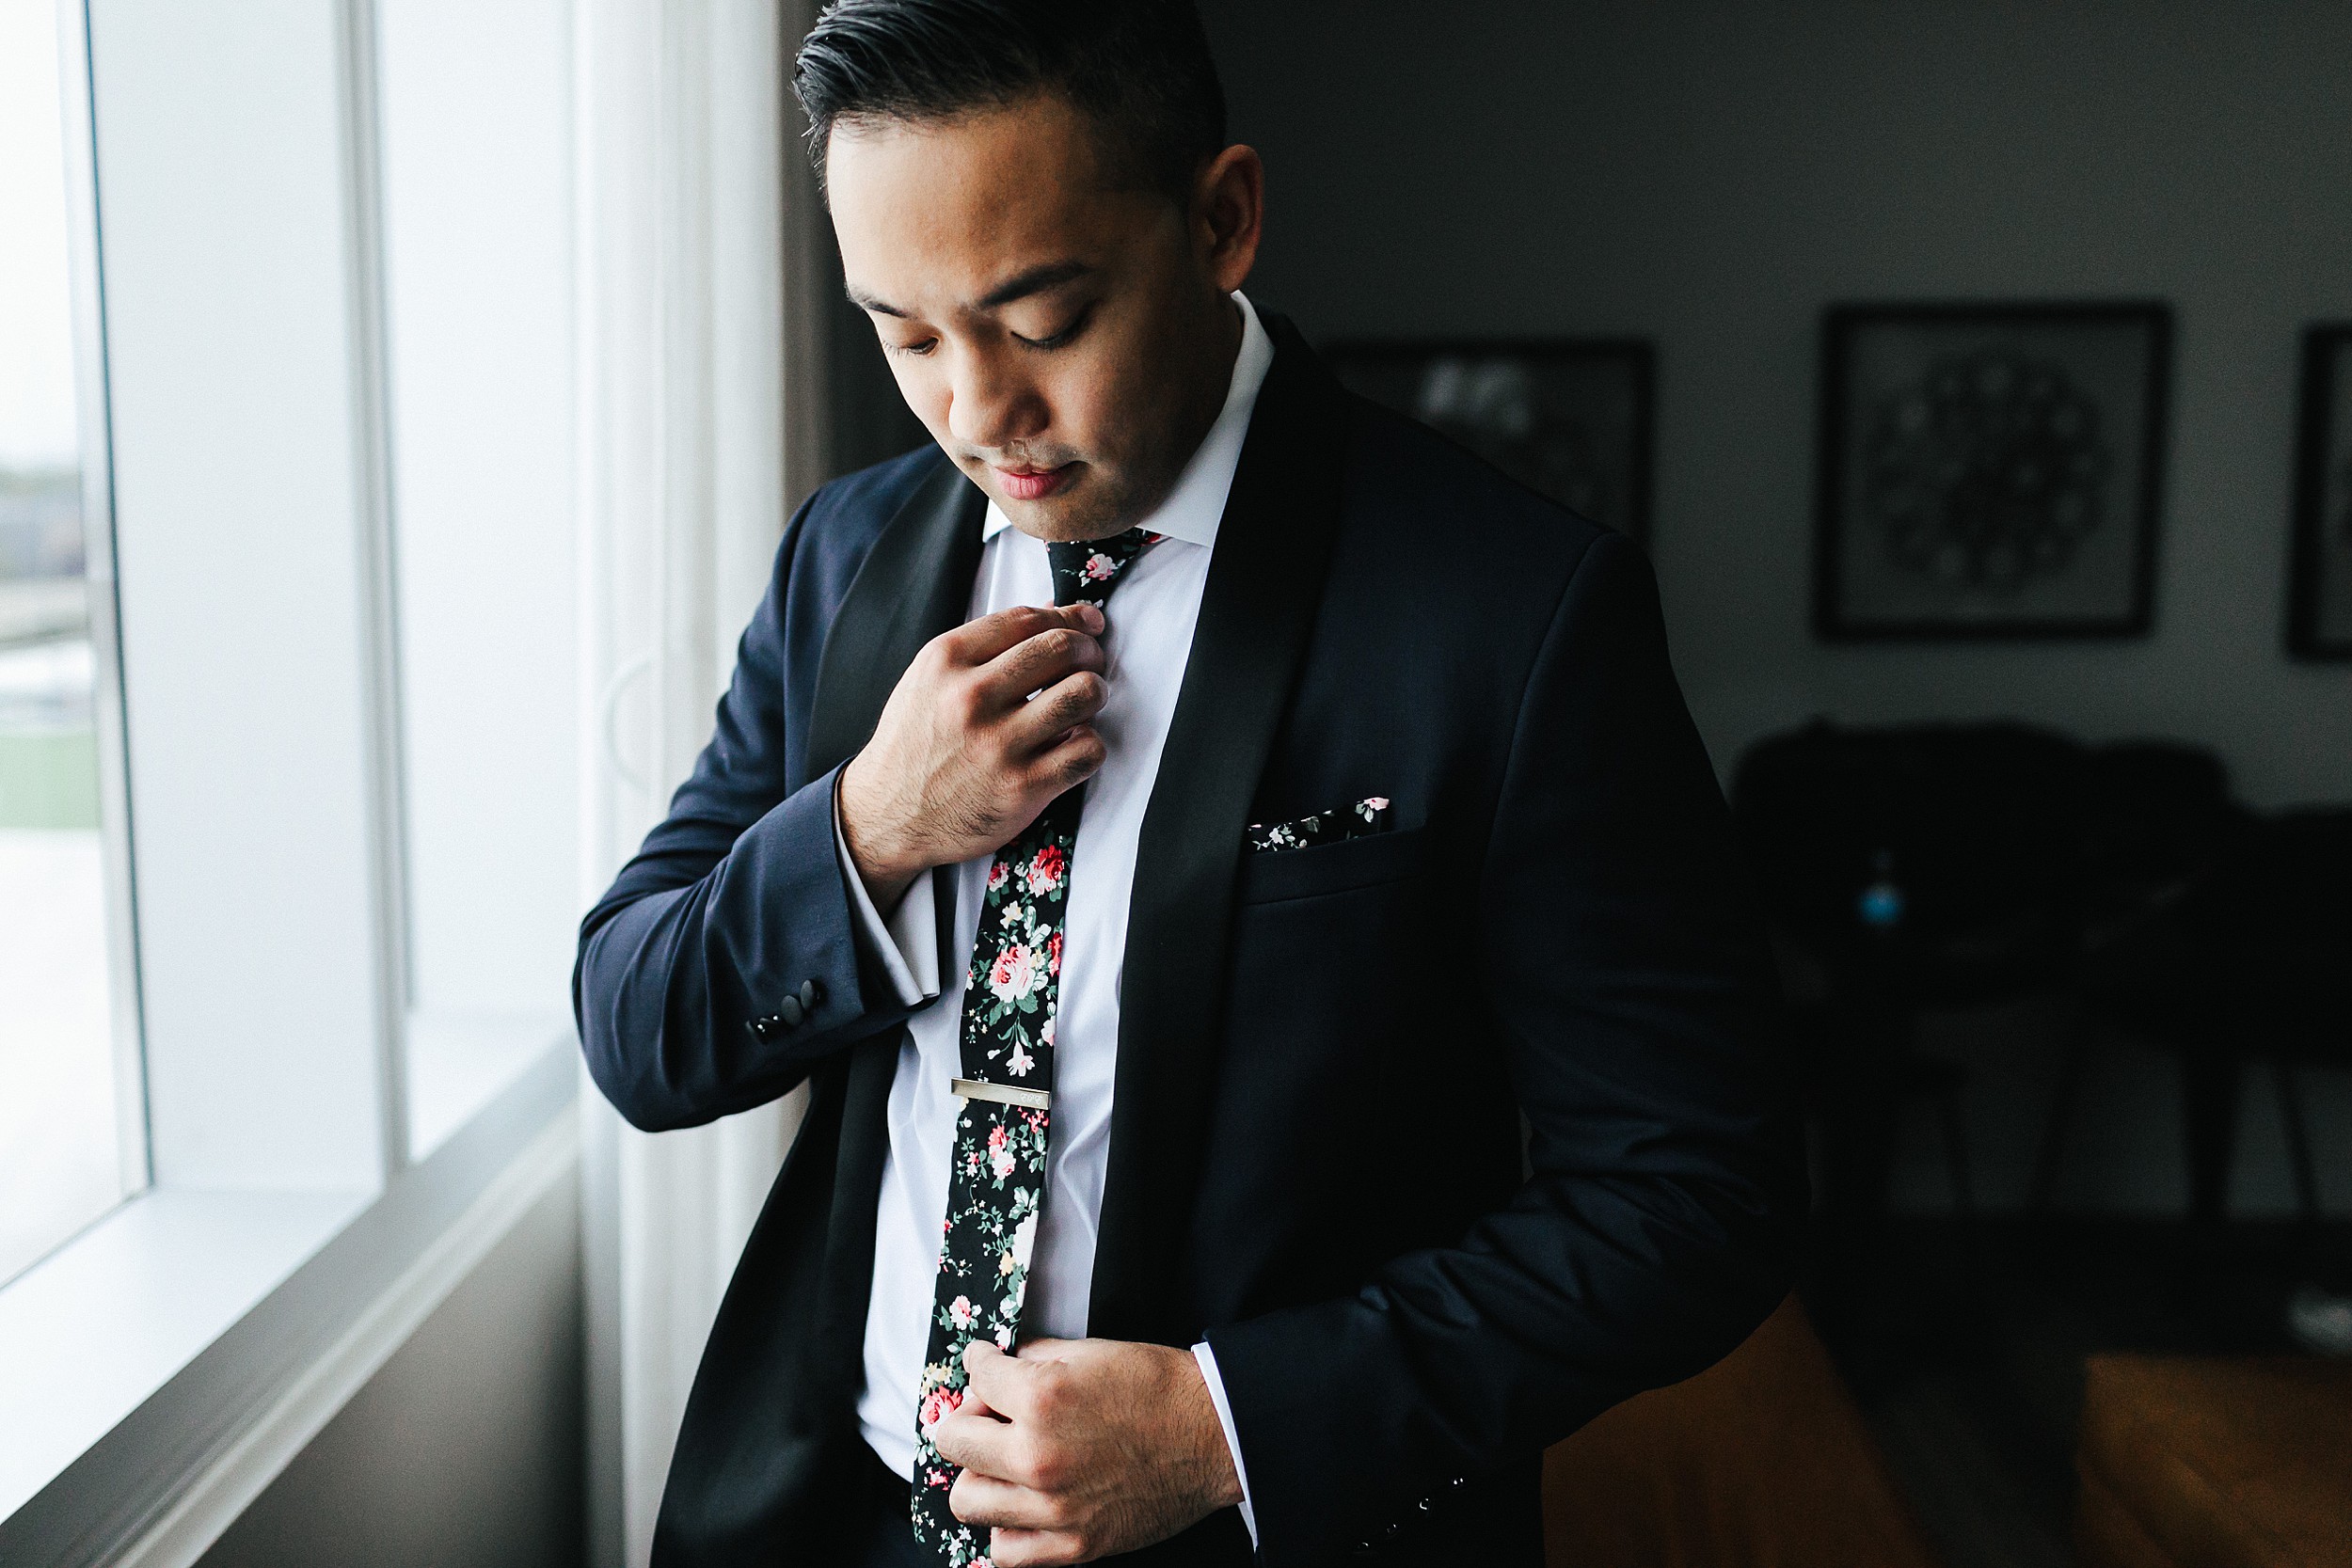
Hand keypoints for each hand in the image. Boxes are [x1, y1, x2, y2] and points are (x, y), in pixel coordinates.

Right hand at [839, 604, 1108, 908]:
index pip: (1027, 619)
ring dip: (1095, 693)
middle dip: (1089, 650)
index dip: (1069, 616)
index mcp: (947, 660)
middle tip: (1090, 663)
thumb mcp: (929, 680)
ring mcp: (998, 744)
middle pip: (1061, 648)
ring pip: (1083, 693)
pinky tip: (1073, 746)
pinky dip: (1091, 745)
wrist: (886, 816)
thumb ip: (983, 649)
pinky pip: (1088, 750)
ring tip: (1084, 703)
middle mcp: (972, 697)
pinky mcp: (1022, 787)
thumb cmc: (914, 745)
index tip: (1087, 624)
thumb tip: (1051, 615)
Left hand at [931, 1338, 1242, 1565]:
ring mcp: (1053, 1508)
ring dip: (978, 1475)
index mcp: (1042, 1397)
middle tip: (990, 1415)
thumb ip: (1032, 1358)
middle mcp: (1038, 1455)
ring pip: (966, 1500)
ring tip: (1004, 1463)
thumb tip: (995, 1368)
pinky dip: (1006, 1527)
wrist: (1212, 1436)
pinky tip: (1023, 1504)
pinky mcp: (1073, 1546)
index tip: (987, 1366)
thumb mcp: (1090, 1352)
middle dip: (967, 1419)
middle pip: (952, 1441)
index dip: (981, 1364)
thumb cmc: (1157, 1388)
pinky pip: (1004, 1551)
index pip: (974, 1377)